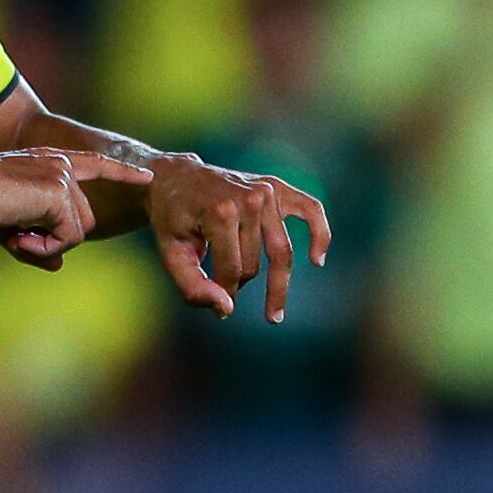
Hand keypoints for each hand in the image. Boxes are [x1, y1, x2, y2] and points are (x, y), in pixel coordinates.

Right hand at [0, 147, 137, 266]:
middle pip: (84, 220)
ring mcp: (63, 177)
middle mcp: (62, 164)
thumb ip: (39, 243)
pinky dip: (43, 247)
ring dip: (47, 244)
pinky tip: (18, 235)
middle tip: (17, 239)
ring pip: (79, 232)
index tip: (146, 176)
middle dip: (55, 240)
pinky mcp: (60, 192)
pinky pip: (68, 238)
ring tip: (15, 235)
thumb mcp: (10, 228)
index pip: (95, 165)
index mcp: (50, 162)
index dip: (121, 172)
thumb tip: (59, 264)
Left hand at [145, 156, 333, 320]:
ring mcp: (267, 191)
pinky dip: (320, 235)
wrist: (177, 178)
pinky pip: (311, 211)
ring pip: (281, 252)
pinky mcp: (279, 188)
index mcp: (220, 211)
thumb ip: (193, 287)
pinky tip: (317, 259)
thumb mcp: (172, 255)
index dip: (223, 290)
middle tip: (228, 292)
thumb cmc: (173, 219)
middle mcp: (249, 198)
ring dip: (276, 283)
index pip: (233, 269)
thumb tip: (227, 310)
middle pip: (256, 264)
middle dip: (240, 283)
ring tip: (274, 313)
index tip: (211, 294)